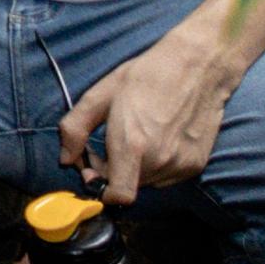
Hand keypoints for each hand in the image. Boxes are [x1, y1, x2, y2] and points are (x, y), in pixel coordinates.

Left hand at [58, 22, 237, 201]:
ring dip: (134, 169)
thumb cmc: (146, 76)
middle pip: (127, 186)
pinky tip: (157, 138)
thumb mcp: (101, 94)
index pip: (119, 195)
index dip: (101, 190)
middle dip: (111, 171)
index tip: (92, 171)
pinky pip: (167, 176)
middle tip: (108, 144)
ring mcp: (181, 164)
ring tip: (135, 137)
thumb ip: (75, 129)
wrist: (198, 67)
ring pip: (147, 182)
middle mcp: (160, 160)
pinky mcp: (196, 165)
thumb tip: (66, 159)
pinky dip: (156, 166)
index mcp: (133, 144)